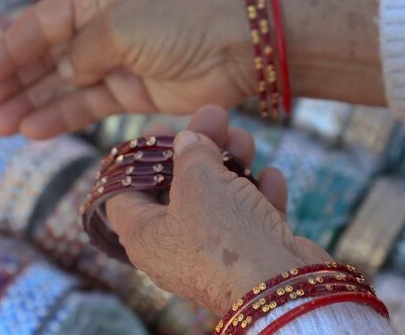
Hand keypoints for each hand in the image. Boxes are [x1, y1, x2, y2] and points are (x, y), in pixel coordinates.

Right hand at [0, 0, 256, 138]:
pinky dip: (61, 117)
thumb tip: (62, 72)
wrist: (236, 49)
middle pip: (45, 58)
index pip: (38, 26)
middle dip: (14, 82)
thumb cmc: (180, 22)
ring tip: (0, 125)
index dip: (6, 52)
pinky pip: (87, 106)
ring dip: (31, 104)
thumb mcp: (120, 25)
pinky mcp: (129, 92)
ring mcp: (114, 63)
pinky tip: (34, 130)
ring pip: (62, 86)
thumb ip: (81, 50)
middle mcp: (100, 29)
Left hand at [106, 105, 331, 314]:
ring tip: (245, 138)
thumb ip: (190, 152)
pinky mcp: (249, 257)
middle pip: (179, 188)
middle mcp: (175, 248)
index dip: (140, 157)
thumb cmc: (224, 234)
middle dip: (200, 150)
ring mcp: (214, 254)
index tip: (162, 129)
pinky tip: (270, 175)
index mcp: (145, 236)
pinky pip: (250, 219)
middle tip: (215, 119)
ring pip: (219, 199)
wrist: (280, 286)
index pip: (125, 192)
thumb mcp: (197, 180)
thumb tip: (188, 140)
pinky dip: (260, 195)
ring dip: (233, 165)